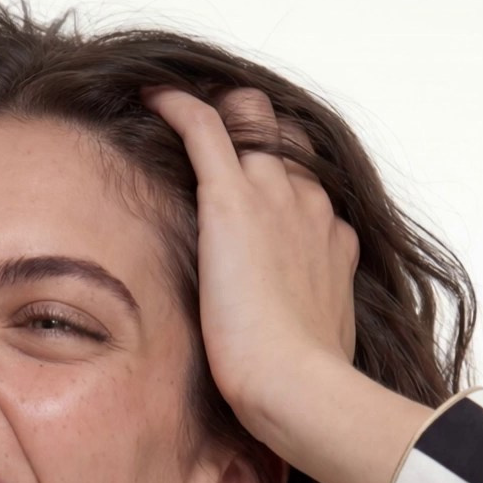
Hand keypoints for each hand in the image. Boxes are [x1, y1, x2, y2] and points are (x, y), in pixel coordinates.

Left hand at [139, 85, 359, 440]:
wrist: (297, 386)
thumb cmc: (301, 383)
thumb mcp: (314, 344)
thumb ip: (301, 322)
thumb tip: (280, 339)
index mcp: (330, 240)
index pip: (308, 191)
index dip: (281, 188)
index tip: (253, 198)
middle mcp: (310, 207)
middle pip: (285, 147)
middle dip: (257, 138)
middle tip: (220, 145)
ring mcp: (275, 197)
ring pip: (251, 125)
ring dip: (222, 118)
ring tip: (181, 116)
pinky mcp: (232, 200)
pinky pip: (204, 127)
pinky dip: (178, 106)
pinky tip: (152, 96)